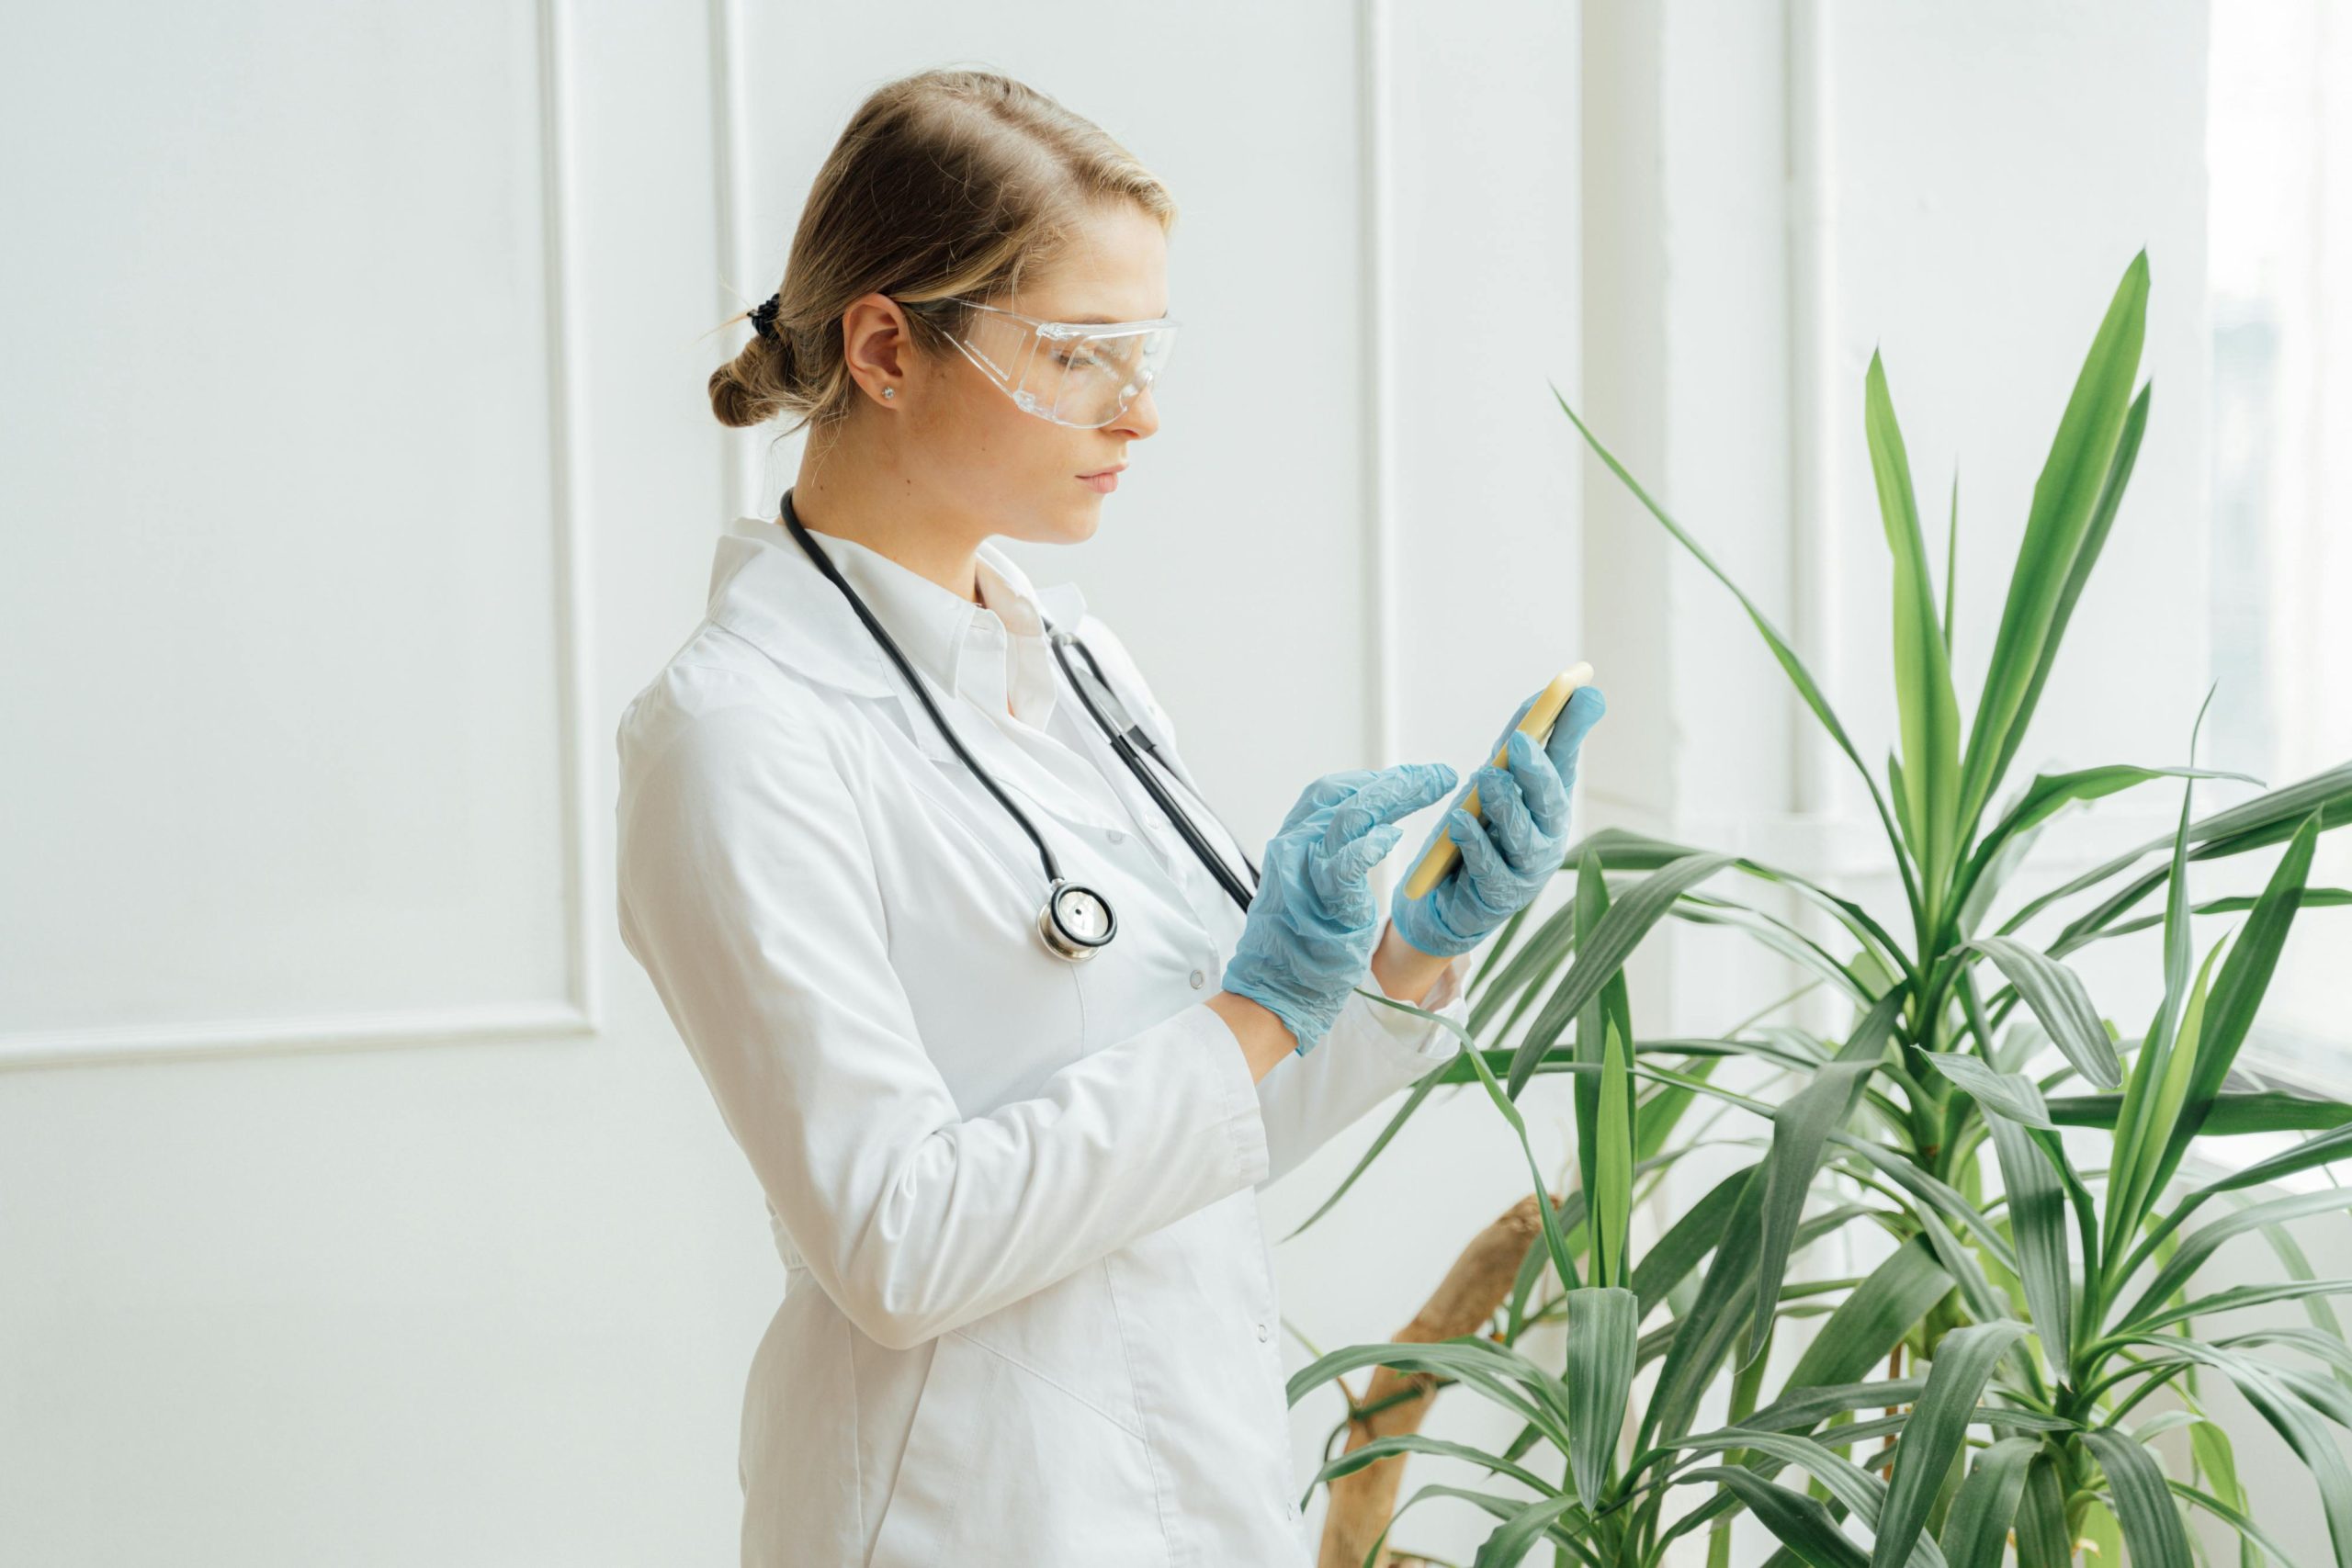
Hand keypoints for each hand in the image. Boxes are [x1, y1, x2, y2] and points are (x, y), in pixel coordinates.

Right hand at [1222, 762, 1459, 1054]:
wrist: (1276, 989)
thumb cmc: (1300, 943)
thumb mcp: (1313, 885)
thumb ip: (1334, 853)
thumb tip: (1374, 827)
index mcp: (1294, 841)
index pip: (1332, 791)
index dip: (1373, 778)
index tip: (1410, 777)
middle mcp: (1294, 848)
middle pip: (1345, 795)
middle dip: (1397, 780)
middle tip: (1438, 775)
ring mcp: (1304, 873)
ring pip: (1350, 816)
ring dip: (1397, 796)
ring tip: (1432, 787)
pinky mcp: (1321, 903)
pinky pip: (1345, 866)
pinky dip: (1369, 846)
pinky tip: (1394, 837)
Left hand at [1390, 685, 1605, 958]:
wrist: (1442, 897)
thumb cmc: (1475, 833)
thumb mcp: (1493, 783)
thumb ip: (1514, 745)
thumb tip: (1541, 698)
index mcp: (1550, 802)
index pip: (1565, 758)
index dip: (1574, 727)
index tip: (1585, 691)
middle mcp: (1548, 834)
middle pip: (1551, 801)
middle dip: (1539, 769)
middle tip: (1520, 741)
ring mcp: (1528, 869)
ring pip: (1525, 836)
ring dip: (1507, 804)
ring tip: (1487, 778)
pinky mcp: (1500, 897)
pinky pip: (1490, 869)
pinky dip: (1476, 844)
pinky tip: (1460, 823)